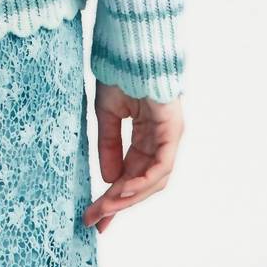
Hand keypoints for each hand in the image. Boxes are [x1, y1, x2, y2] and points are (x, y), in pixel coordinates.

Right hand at [83, 82, 183, 232]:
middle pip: (141, 182)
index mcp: (144, 135)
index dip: (112, 195)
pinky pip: (160, 166)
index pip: (130, 173)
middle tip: (96, 220)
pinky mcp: (172, 132)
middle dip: (117, 203)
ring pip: (152, 180)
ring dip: (128, 197)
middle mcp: (159, 141)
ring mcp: (168, 138)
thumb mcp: (107, 113)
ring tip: (105, 207)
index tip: (94, 213)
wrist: (130, 47)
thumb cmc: (120, 72)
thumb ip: (109, 145)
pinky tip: (122, 189)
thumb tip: (109, 179)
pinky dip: (142, 181)